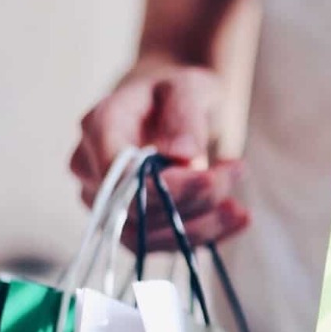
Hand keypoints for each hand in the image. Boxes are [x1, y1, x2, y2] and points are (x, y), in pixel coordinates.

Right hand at [69, 59, 249, 250]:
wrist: (167, 108)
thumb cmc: (175, 93)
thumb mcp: (188, 87)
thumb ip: (184, 113)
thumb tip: (182, 154)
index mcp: (99, 126)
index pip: (122, 174)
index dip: (167, 186)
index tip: (212, 175)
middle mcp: (90, 169)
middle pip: (136, 207)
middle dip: (194, 199)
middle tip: (236, 173)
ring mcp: (104, 201)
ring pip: (146, 236)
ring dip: (201, 226)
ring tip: (240, 208)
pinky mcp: (126, 224)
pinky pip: (159, 245)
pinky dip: (201, 237)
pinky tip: (234, 220)